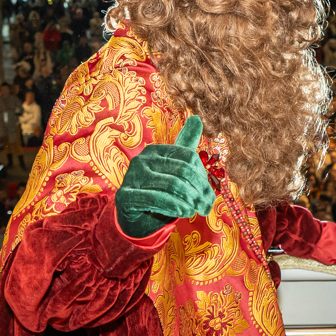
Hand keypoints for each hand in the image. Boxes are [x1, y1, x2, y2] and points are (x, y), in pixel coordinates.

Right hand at [115, 116, 215, 239]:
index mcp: (156, 150)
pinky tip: (183, 212)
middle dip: (199, 191)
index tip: (210, 196)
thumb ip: (185, 145)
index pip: (189, 157)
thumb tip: (197, 118)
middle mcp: (142, 159)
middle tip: (207, 207)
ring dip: (189, 200)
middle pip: (182, 171)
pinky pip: (155, 198)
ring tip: (196, 211)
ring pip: (171, 185)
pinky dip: (173, 206)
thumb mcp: (174, 168)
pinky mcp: (125, 195)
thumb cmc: (158, 191)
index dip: (203, 177)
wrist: (135, 216)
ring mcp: (132, 176)